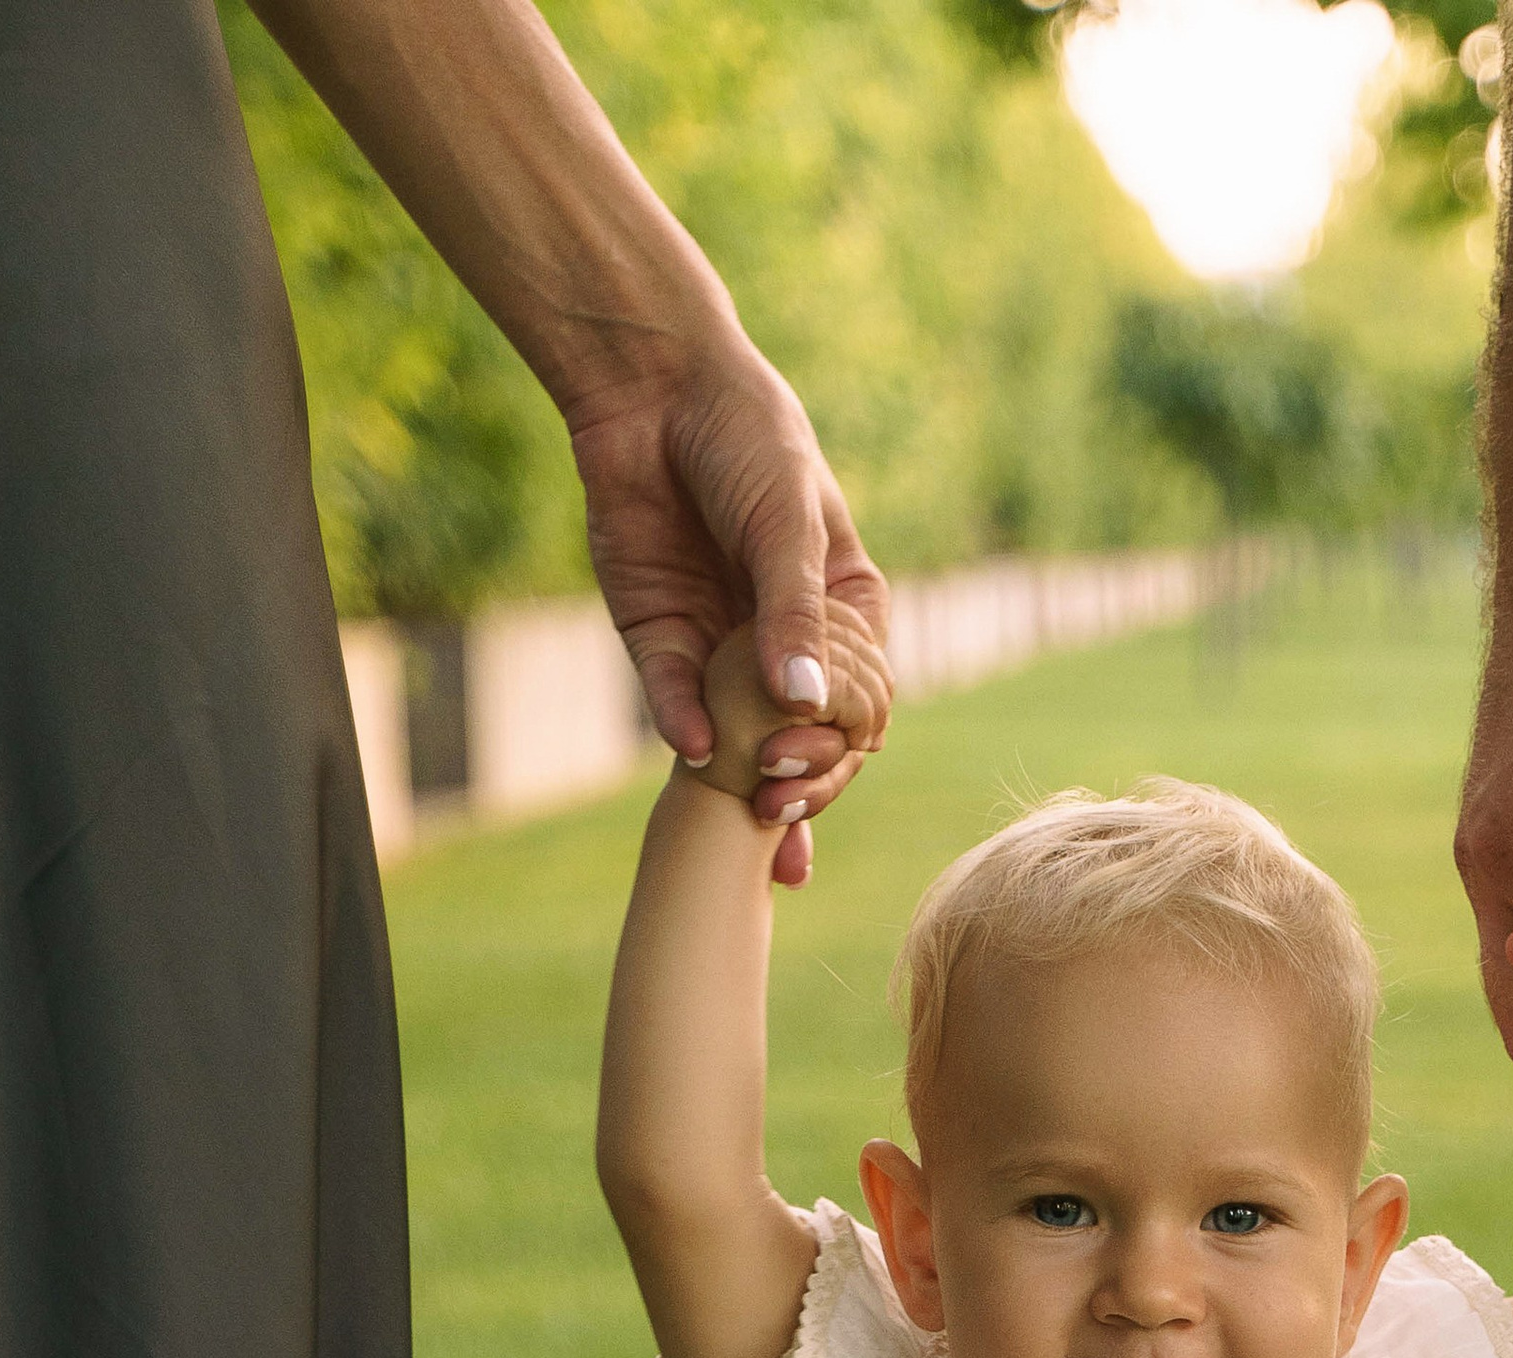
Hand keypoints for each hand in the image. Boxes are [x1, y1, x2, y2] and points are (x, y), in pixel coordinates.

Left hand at [567, 322, 891, 884]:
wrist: (653, 387)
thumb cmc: (747, 436)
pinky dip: (686, 729)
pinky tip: (696, 754)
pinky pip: (677, 701)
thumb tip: (804, 703)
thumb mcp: (787, 521)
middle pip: (805, 738)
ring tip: (750, 816)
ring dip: (747, 782)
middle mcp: (788, 643)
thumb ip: (795, 612)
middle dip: (800, 779)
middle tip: (776, 802)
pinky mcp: (663, 640)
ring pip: (742, 738)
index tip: (810, 757)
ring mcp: (724, 648)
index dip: (841, 745)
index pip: (859, 704)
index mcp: (845, 614)